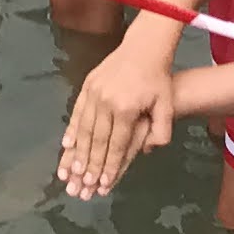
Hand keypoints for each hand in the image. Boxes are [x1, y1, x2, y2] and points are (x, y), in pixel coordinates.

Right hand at [56, 41, 178, 197]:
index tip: (102, 185)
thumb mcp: (167, 105)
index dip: (110, 166)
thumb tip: (148, 151)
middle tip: (83, 186)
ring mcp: (94, 92)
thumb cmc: (158, 79)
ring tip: (71, 173)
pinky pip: (77, 112)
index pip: (117, 145)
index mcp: (127, 108)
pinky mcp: (87, 86)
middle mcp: (107, 102)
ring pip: (83, 129)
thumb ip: (161, 130)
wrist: (143, 47)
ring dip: (77, 153)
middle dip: (90, 166)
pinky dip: (71, 130)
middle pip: (97, 140)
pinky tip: (66, 146)